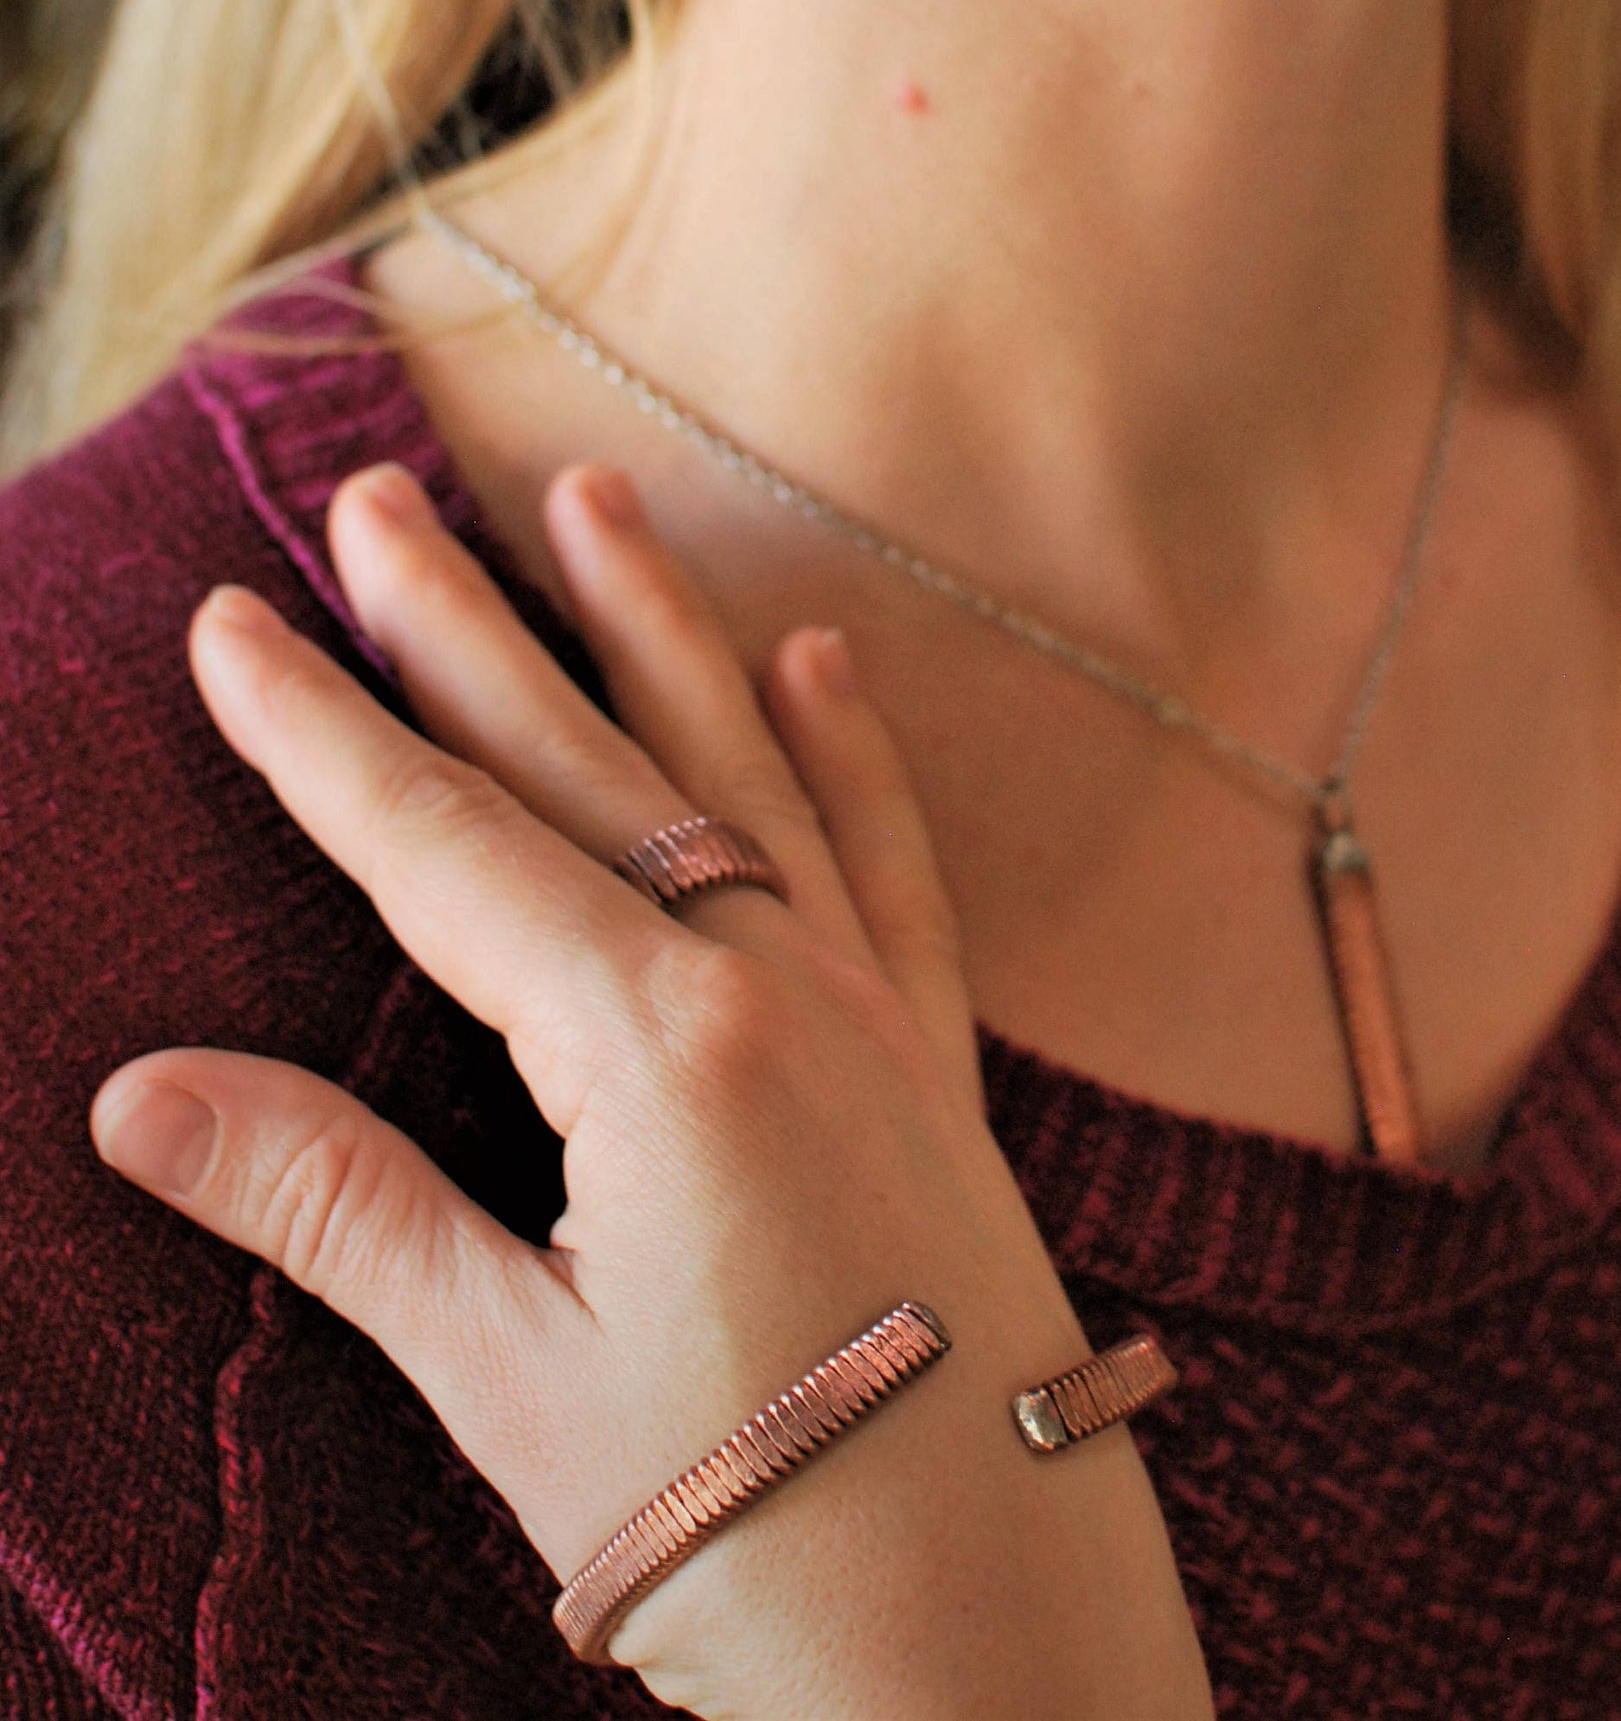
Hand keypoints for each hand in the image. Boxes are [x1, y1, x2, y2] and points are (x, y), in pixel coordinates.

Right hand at [89, 462, 1211, 1719]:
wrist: (998, 1653)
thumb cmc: (750, 1529)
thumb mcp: (508, 1377)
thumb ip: (337, 1208)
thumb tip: (138, 1096)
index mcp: (657, 1045)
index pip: (447, 849)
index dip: (323, 734)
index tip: (238, 620)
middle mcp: (776, 984)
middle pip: (583, 766)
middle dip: (464, 629)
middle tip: (374, 501)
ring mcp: (872, 1011)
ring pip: (741, 769)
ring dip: (655, 629)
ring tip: (593, 498)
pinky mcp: (937, 1063)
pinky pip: (891, 861)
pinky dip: (851, 753)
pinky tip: (822, 659)